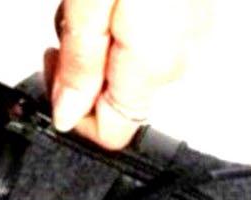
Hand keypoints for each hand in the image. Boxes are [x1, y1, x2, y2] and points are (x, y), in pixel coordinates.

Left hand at [45, 0, 208, 149]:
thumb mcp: (90, 2)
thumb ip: (80, 65)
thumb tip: (66, 117)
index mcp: (151, 69)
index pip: (109, 135)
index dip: (73, 111)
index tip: (54, 70)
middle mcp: (179, 63)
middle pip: (117, 100)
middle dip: (84, 70)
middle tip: (71, 23)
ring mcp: (193, 37)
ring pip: (131, 69)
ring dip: (103, 43)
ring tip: (96, 0)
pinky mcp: (196, 13)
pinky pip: (152, 40)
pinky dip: (126, 24)